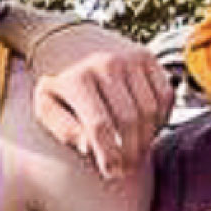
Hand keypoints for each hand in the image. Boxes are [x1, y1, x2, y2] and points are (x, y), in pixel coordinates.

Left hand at [25, 27, 171, 180]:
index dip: (109, 154)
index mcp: (77, 79)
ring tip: (136, 152)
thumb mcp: (45, 105)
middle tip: (126, 168)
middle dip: (129, 151)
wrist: (69, 38)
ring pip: (150, 109)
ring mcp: (131, 58)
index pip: (100, 126)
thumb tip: (93, 148)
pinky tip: (148, 129)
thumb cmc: (57, 80)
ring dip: (147, 137)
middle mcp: (107, 65)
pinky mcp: (148, 57)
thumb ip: (64, 129)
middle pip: (128, 120)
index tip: (112, 172)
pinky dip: (162, 118)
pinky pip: (165, 95)